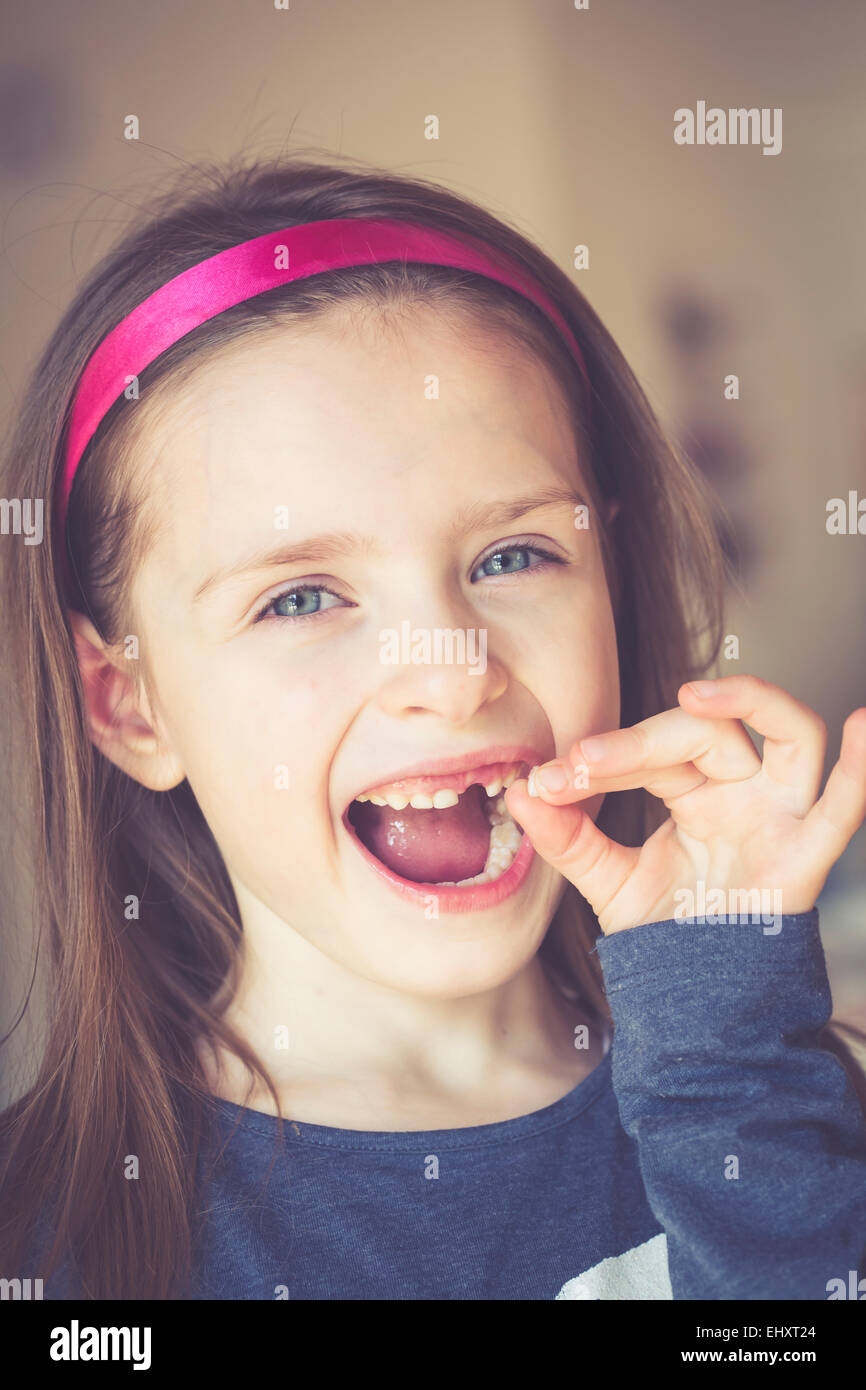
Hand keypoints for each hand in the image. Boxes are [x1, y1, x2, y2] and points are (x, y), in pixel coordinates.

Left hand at [505, 676, 865, 934]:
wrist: (696, 1003)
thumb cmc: (666, 932)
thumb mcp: (607, 882)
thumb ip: (568, 839)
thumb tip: (519, 793)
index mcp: (697, 790)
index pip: (655, 750)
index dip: (604, 758)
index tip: (548, 782)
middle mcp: (743, 792)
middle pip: (709, 733)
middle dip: (641, 742)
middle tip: (583, 763)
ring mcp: (781, 818)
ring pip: (791, 733)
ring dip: (751, 700)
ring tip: (694, 693)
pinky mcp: (806, 858)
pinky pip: (844, 808)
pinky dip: (862, 766)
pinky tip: (862, 724)